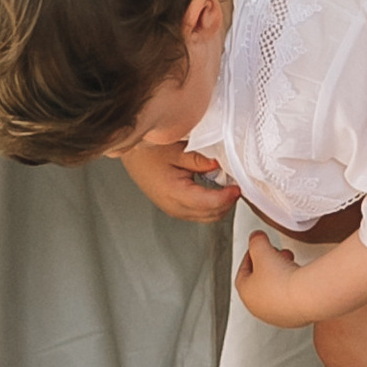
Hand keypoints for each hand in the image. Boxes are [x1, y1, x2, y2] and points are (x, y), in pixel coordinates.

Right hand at [115, 140, 240, 227]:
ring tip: (228, 186)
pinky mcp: (174, 207)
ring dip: (221, 204)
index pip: (209, 204)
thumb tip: (220, 166)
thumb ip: (199, 160)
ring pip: (207, 217)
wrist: (129, 153)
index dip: (227, 197)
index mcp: (174, 193)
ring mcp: (173, 209)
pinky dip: (211, 204)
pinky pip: (199, 213)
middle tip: (237, 184)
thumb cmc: (146, 149)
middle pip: (211, 215)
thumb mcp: (176, 149)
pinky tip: (216, 189)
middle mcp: (173, 206)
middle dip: (227, 202)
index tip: (238, 186)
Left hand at [235, 230, 315, 323]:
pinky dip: (293, 288)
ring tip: (290, 263)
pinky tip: (300, 279)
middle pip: (259, 282)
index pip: (243, 272)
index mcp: (246, 294)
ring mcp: (277, 316)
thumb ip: (256, 242)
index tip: (259, 247)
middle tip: (276, 254)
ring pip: (275, 291)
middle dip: (268, 265)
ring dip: (281, 275)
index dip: (251, 256)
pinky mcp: (295, 318)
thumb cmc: (281, 279)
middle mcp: (259, 309)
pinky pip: (291, 300)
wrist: (306, 297)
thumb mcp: (262, 250)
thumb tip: (255, 238)